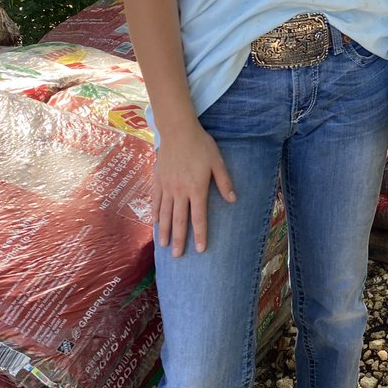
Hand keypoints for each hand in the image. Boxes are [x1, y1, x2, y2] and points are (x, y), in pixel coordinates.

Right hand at [152, 121, 235, 257]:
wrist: (178, 130)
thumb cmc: (201, 145)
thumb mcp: (217, 162)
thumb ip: (224, 182)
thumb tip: (233, 201)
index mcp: (196, 188)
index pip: (198, 217)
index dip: (199, 235)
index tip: (199, 250)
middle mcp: (179, 191)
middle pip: (178, 220)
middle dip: (179, 240)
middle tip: (177, 257)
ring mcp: (166, 186)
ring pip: (164, 214)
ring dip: (164, 231)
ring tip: (164, 246)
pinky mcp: (157, 180)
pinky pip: (155, 201)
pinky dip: (155, 214)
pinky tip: (154, 224)